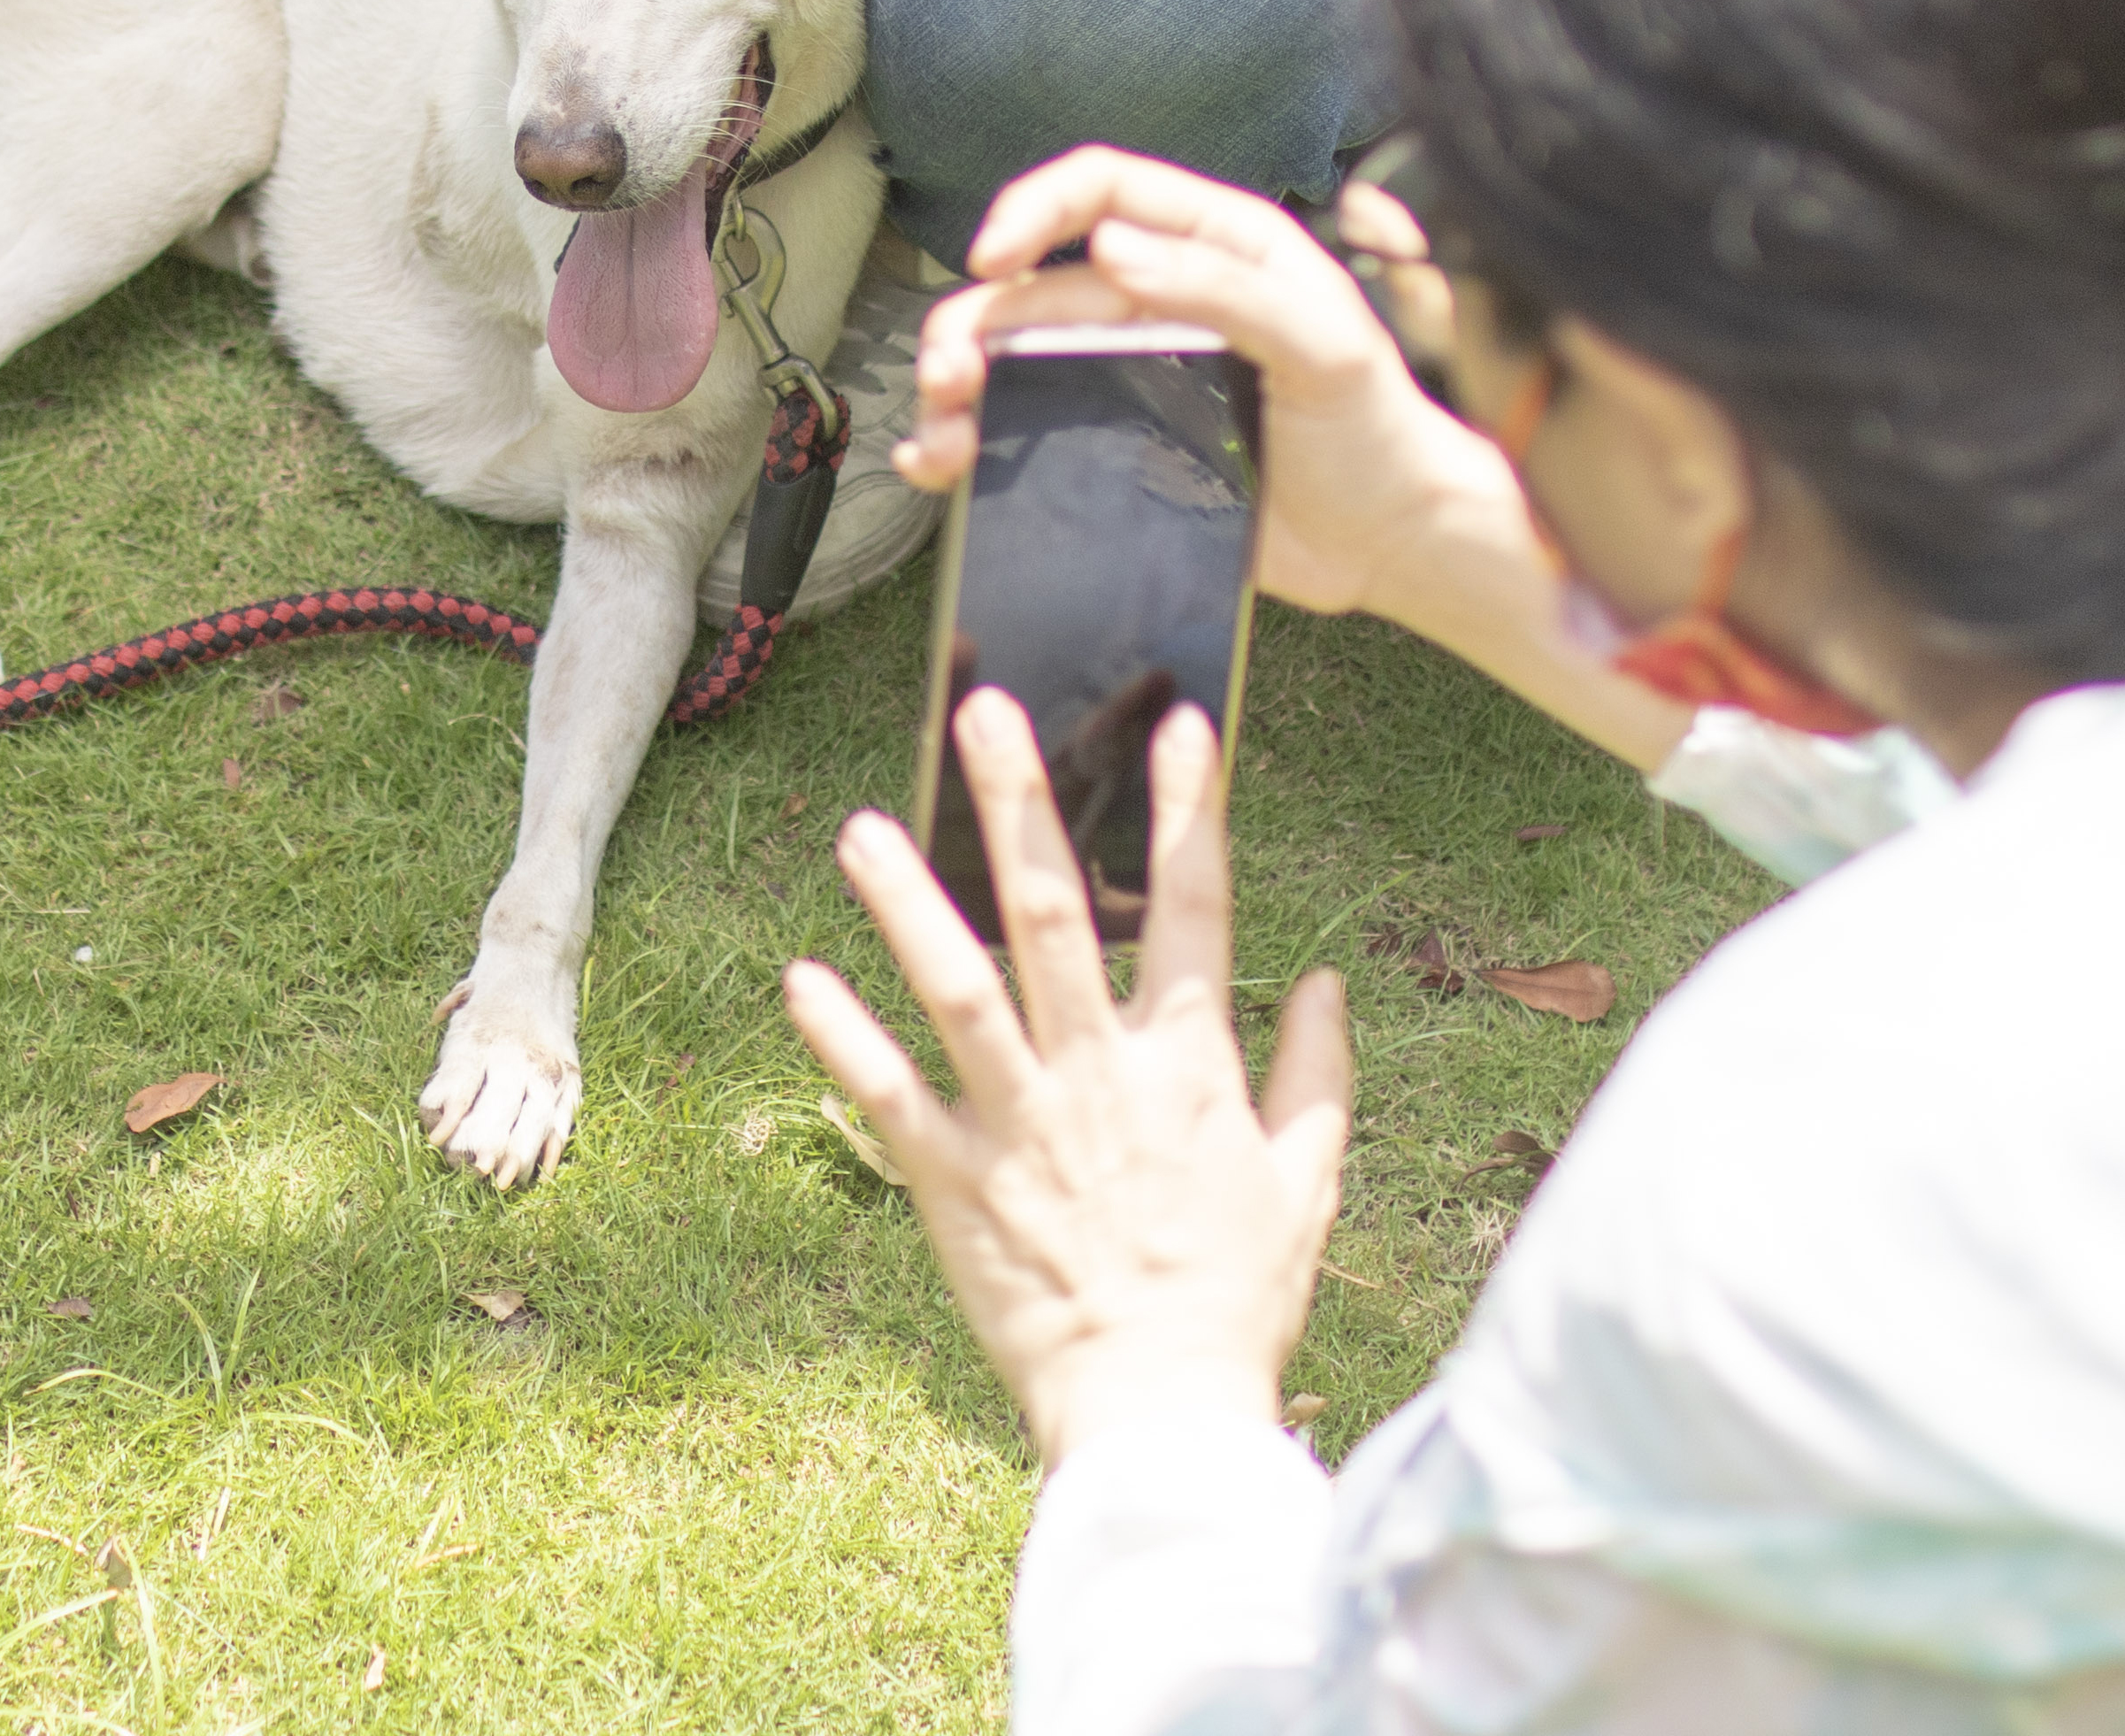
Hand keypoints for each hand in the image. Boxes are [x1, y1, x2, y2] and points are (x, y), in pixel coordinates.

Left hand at [787, 692, 1350, 1467]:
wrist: (1159, 1412)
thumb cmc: (1237, 1297)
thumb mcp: (1308, 1180)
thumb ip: (1316, 1073)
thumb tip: (1325, 981)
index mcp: (1188, 1064)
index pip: (1194, 908)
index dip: (1188, 809)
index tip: (1179, 725)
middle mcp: (1097, 1074)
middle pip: (1051, 913)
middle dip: (1018, 803)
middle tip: (981, 712)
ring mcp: (1019, 1125)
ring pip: (954, 988)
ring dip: (904, 904)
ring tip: (859, 827)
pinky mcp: (954, 1184)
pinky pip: (889, 1098)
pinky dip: (842, 1039)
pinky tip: (800, 978)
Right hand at [894, 146, 1545, 624]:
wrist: (1393, 538)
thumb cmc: (1376, 427)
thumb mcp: (1323, 343)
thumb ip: (1225, 288)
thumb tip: (1112, 248)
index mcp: (1214, 243)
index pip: (1101, 188)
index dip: (1036, 207)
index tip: (993, 257)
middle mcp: (1161, 295)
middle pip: (1035, 281)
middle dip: (975, 318)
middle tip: (950, 372)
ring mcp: (1132, 370)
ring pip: (1011, 355)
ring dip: (955, 380)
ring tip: (940, 427)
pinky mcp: (1117, 441)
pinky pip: (1022, 426)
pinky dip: (966, 440)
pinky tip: (936, 462)